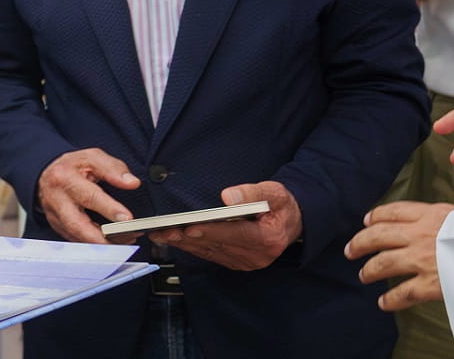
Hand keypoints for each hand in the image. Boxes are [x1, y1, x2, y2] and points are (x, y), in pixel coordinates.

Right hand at [36, 148, 139, 242]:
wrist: (46, 173)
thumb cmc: (73, 166)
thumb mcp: (92, 158)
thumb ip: (114, 168)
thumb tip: (132, 183)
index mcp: (65, 178)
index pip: (89, 196)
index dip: (109, 208)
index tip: (127, 218)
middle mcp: (57, 199)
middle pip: (77, 224)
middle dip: (102, 237)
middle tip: (126, 238)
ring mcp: (55, 216)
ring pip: (77, 236)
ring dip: (101, 244)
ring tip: (124, 241)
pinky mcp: (57, 226)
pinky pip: (76, 240)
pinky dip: (94, 244)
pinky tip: (111, 242)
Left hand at [149, 181, 302, 270]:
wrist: (291, 223)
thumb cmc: (281, 206)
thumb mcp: (275, 192)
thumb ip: (253, 193)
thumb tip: (228, 196)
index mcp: (267, 239)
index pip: (235, 234)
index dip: (211, 231)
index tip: (190, 227)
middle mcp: (256, 255)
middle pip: (218, 245)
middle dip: (189, 237)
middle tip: (164, 231)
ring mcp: (246, 262)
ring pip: (210, 252)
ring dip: (185, 244)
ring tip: (162, 234)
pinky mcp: (237, 262)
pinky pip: (211, 255)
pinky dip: (193, 247)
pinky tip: (176, 239)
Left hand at [344, 201, 453, 311]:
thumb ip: (446, 222)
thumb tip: (437, 224)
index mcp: (433, 214)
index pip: (394, 211)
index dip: (376, 216)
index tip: (366, 221)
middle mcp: (422, 234)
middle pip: (378, 235)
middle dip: (360, 242)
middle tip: (350, 250)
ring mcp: (424, 259)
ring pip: (384, 263)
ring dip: (369, 270)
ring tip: (363, 275)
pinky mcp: (431, 283)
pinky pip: (402, 292)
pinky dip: (390, 299)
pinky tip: (383, 303)